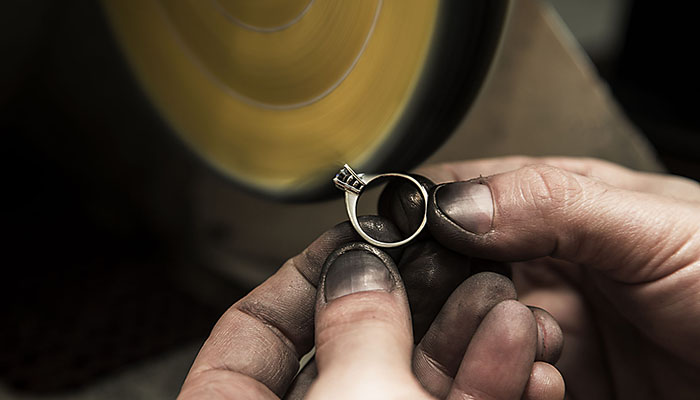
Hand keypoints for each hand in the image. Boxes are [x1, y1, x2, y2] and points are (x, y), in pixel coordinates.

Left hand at [178, 218, 564, 398]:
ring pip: (415, 382)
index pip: (249, 334)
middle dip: (409, 299)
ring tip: (501, 297)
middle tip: (443, 258)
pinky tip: (522, 355)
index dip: (298, 276)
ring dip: (466, 337)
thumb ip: (354, 329)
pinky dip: (492, 384)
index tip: (349, 239)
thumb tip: (355, 269)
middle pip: (348, 348)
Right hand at [414, 156, 699, 398]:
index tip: (397, 231)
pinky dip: (509, 383)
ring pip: (471, 330)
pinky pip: (504, 381)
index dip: (425, 211)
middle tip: (470, 301)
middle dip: (447, 289)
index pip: (465, 196)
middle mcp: (546, 264)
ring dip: (482, 341)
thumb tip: (457, 203)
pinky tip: (548, 379)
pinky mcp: (559, 381)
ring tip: (532, 343)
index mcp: (561, 205)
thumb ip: (555, 204)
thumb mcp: (657, 226)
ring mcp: (551, 326)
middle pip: (454, 270)